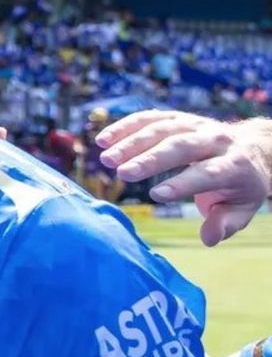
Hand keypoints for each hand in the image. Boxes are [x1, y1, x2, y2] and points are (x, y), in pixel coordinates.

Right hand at [96, 111, 271, 245]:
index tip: (157, 195)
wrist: (252, 148)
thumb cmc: (241, 186)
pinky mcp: (179, 118)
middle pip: (181, 146)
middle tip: (122, 173)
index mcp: (236, 164)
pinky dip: (125, 126)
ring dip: (131, 142)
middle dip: (150, 159)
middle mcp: (216, 139)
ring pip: (162, 129)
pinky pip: (150, 118)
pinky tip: (103, 140)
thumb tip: (209, 238)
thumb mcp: (242, 209)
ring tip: (106, 159)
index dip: (184, 183)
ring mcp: (196, 125)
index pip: (209, 172)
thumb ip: (225, 223)